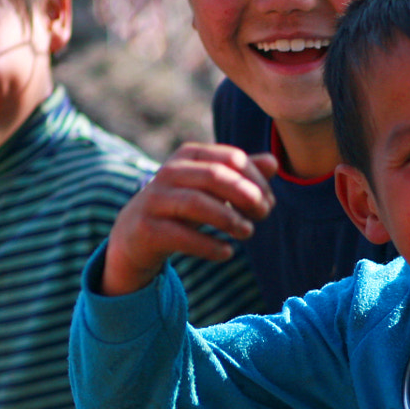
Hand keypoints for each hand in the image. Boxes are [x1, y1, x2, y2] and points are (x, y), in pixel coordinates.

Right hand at [100, 143, 277, 294]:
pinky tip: (227, 253)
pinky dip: (208, 245)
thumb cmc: (183, 208)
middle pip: (215, 176)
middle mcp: (169, 172)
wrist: (135, 235)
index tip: (269, 202)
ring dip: (229, 219)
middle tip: (264, 214)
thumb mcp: (212, 189)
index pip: (232, 157)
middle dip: (246, 196)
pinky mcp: (147, 229)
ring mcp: (154, 200)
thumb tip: (274, 163)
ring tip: (248, 233)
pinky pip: (181, 236)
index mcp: (189, 155)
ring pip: (196, 203)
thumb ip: (241, 175)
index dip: (256, 180)